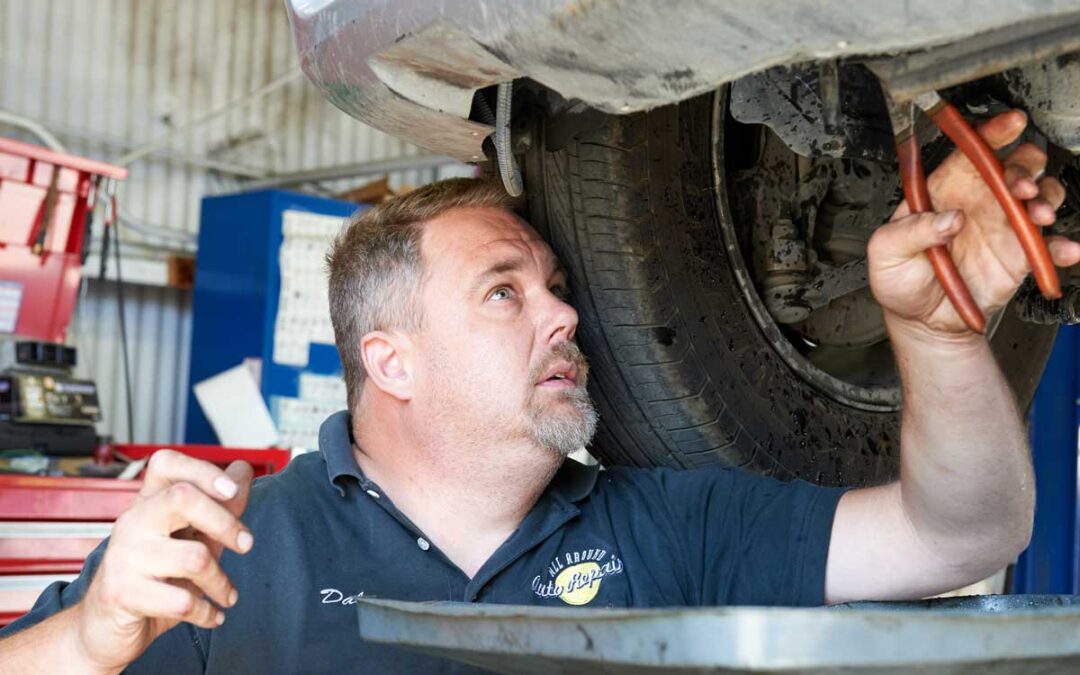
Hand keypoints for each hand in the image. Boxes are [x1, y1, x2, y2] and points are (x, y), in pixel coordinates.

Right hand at [74, 451, 253, 670]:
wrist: (104, 628)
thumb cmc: (153, 577)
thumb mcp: (191, 539)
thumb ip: (218, 509)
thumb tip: (244, 470)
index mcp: (147, 503)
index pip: (166, 463)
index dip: (203, 470)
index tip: (233, 490)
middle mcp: (132, 522)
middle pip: (183, 498)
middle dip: (226, 522)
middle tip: (246, 544)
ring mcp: (124, 556)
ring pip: (194, 557)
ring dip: (221, 582)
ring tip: (227, 594)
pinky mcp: (122, 593)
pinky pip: (182, 600)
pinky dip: (207, 612)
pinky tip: (212, 616)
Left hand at [867, 110, 1079, 336]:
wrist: (920, 321)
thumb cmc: (899, 279)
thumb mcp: (885, 252)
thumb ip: (910, 231)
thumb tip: (948, 219)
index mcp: (944, 190)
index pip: (971, 152)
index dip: (992, 133)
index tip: (1011, 123)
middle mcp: (979, 201)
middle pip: (1015, 166)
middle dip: (1025, 167)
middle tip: (1019, 186)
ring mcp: (1003, 226)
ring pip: (1040, 196)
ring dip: (1046, 199)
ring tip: (1037, 215)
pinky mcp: (1019, 256)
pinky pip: (1048, 245)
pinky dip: (1061, 246)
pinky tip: (1064, 249)